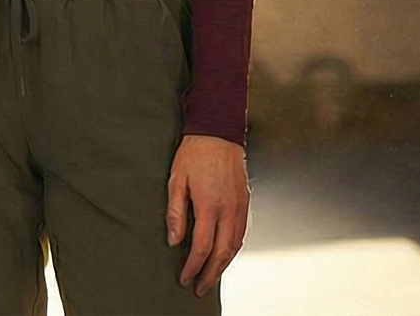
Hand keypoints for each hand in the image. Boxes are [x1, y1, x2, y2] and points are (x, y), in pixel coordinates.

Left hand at [166, 133, 248, 296]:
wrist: (218, 132)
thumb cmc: (193, 154)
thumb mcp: (175, 180)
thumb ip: (175, 212)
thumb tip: (174, 240)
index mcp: (209, 205)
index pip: (202, 246)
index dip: (193, 266)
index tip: (184, 277)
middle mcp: (229, 209)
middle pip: (222, 252)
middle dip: (210, 274)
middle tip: (199, 288)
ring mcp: (240, 206)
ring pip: (235, 246)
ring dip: (223, 265)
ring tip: (211, 277)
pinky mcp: (245, 202)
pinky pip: (242, 233)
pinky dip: (233, 249)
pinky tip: (225, 255)